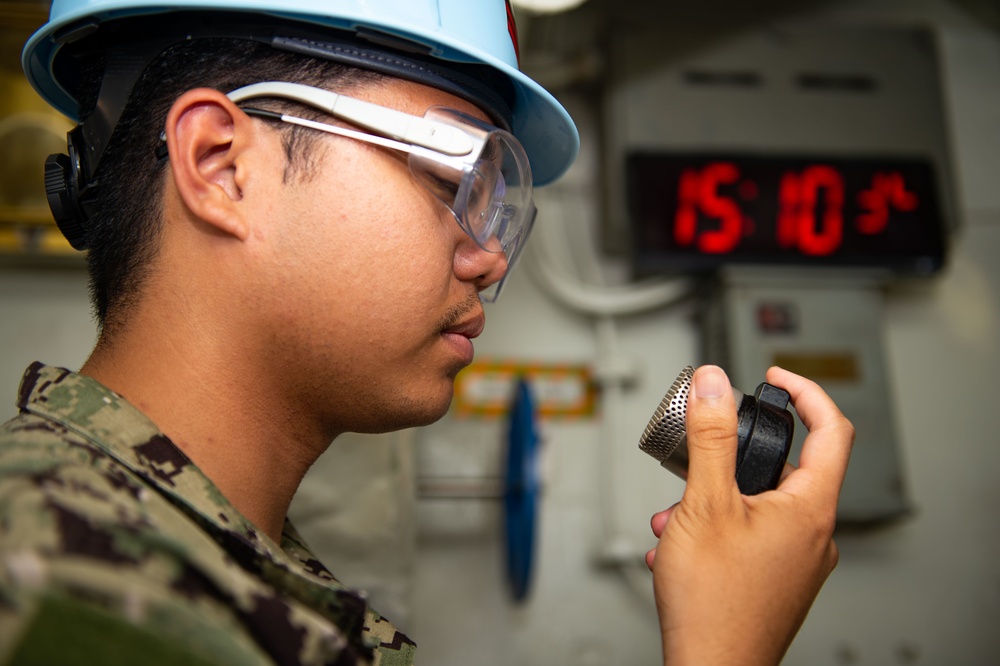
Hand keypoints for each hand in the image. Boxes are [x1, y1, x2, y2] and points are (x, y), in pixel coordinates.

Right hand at [645, 365, 853, 665]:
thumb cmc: (714, 603)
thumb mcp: (704, 504)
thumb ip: (711, 437)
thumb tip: (716, 383)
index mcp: (810, 508)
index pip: (832, 428)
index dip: (805, 391)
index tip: (775, 377)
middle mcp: (813, 534)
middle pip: (783, 467)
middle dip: (727, 459)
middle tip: (699, 459)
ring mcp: (796, 560)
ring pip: (758, 504)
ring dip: (710, 500)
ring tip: (676, 520)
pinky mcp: (776, 579)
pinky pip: (750, 534)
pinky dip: (714, 528)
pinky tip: (680, 547)